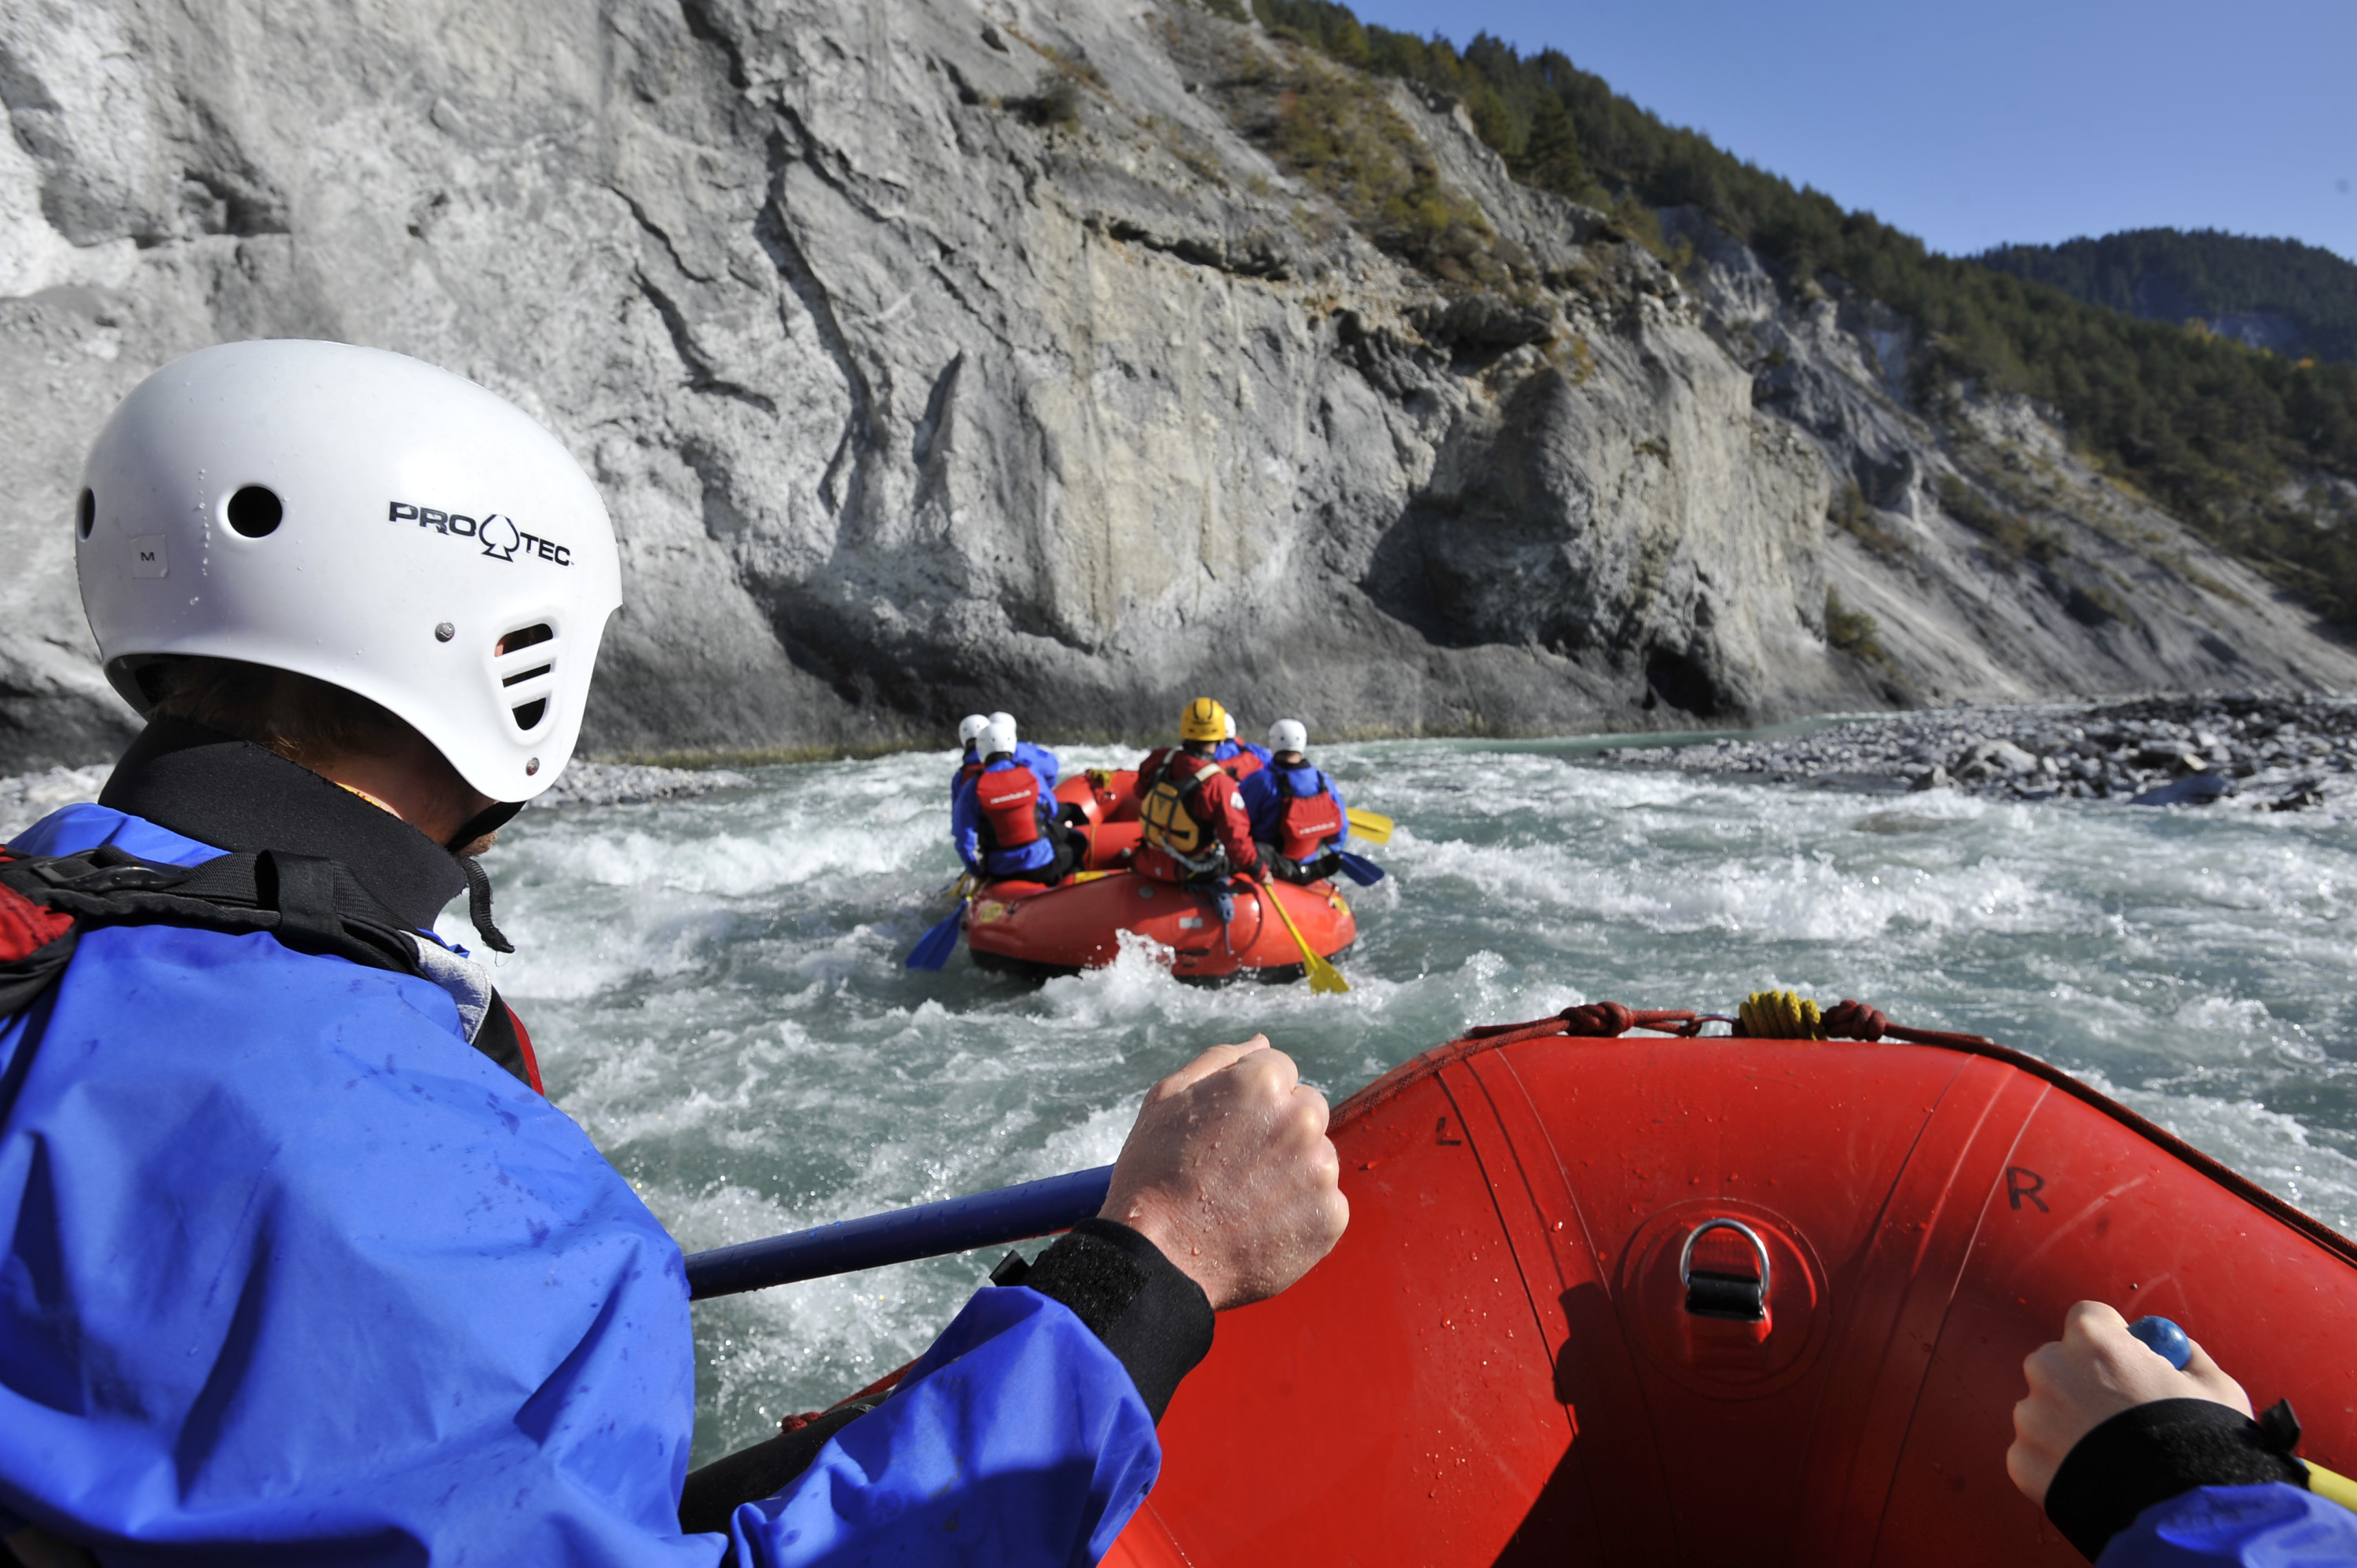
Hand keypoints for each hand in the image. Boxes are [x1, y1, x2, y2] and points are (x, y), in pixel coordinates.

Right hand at [1099, 1037, 1347, 1309]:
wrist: (1157, 1259)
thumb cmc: (1152, 1174)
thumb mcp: (1167, 1098)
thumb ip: (1220, 1060)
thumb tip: (1262, 1042)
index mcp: (1263, 1081)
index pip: (1280, 1072)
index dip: (1248, 1102)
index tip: (1225, 1132)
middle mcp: (1301, 1119)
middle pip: (1307, 1110)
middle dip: (1279, 1130)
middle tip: (1235, 1168)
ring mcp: (1320, 1170)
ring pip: (1318, 1157)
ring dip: (1292, 1172)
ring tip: (1244, 1201)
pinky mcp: (1330, 1217)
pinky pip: (1324, 1204)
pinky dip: (1299, 1215)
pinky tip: (1260, 1226)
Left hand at [2008, 1301, 2252, 1506]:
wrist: (2181, 1516)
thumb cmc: (2204, 1445)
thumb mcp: (2215, 1387)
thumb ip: (2186, 1357)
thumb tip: (2176, 1348)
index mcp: (2092, 1340)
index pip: (2089, 1317)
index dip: (2113, 1338)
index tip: (2128, 1359)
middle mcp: (2049, 1369)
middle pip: (2060, 1361)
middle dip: (2085, 1380)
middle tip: (2120, 1415)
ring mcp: (2031, 1416)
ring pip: (2045, 1408)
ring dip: (2069, 1423)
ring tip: (2112, 1454)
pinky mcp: (2021, 1459)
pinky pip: (2038, 1452)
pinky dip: (2060, 1463)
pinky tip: (2095, 1478)